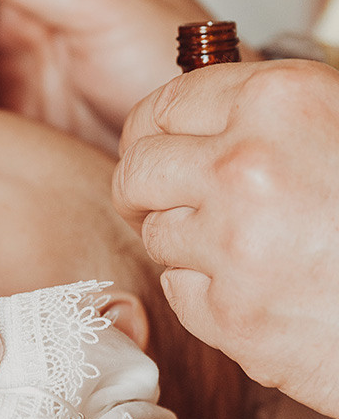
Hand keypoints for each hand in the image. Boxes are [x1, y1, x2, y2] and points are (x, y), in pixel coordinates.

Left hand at [114, 58, 338, 416]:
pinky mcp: (231, 315)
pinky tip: (259, 290)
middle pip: (137, 169)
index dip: (155, 131)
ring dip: (186, 243)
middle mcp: (245, 165)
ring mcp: (233, 245)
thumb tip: (206, 115)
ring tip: (245, 250)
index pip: (166, 104)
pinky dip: (207, 294)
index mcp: (280, 102)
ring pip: (157, 233)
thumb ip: (276, 117)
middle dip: (145, 188)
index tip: (160, 148)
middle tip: (164, 201)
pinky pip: (180, 292)